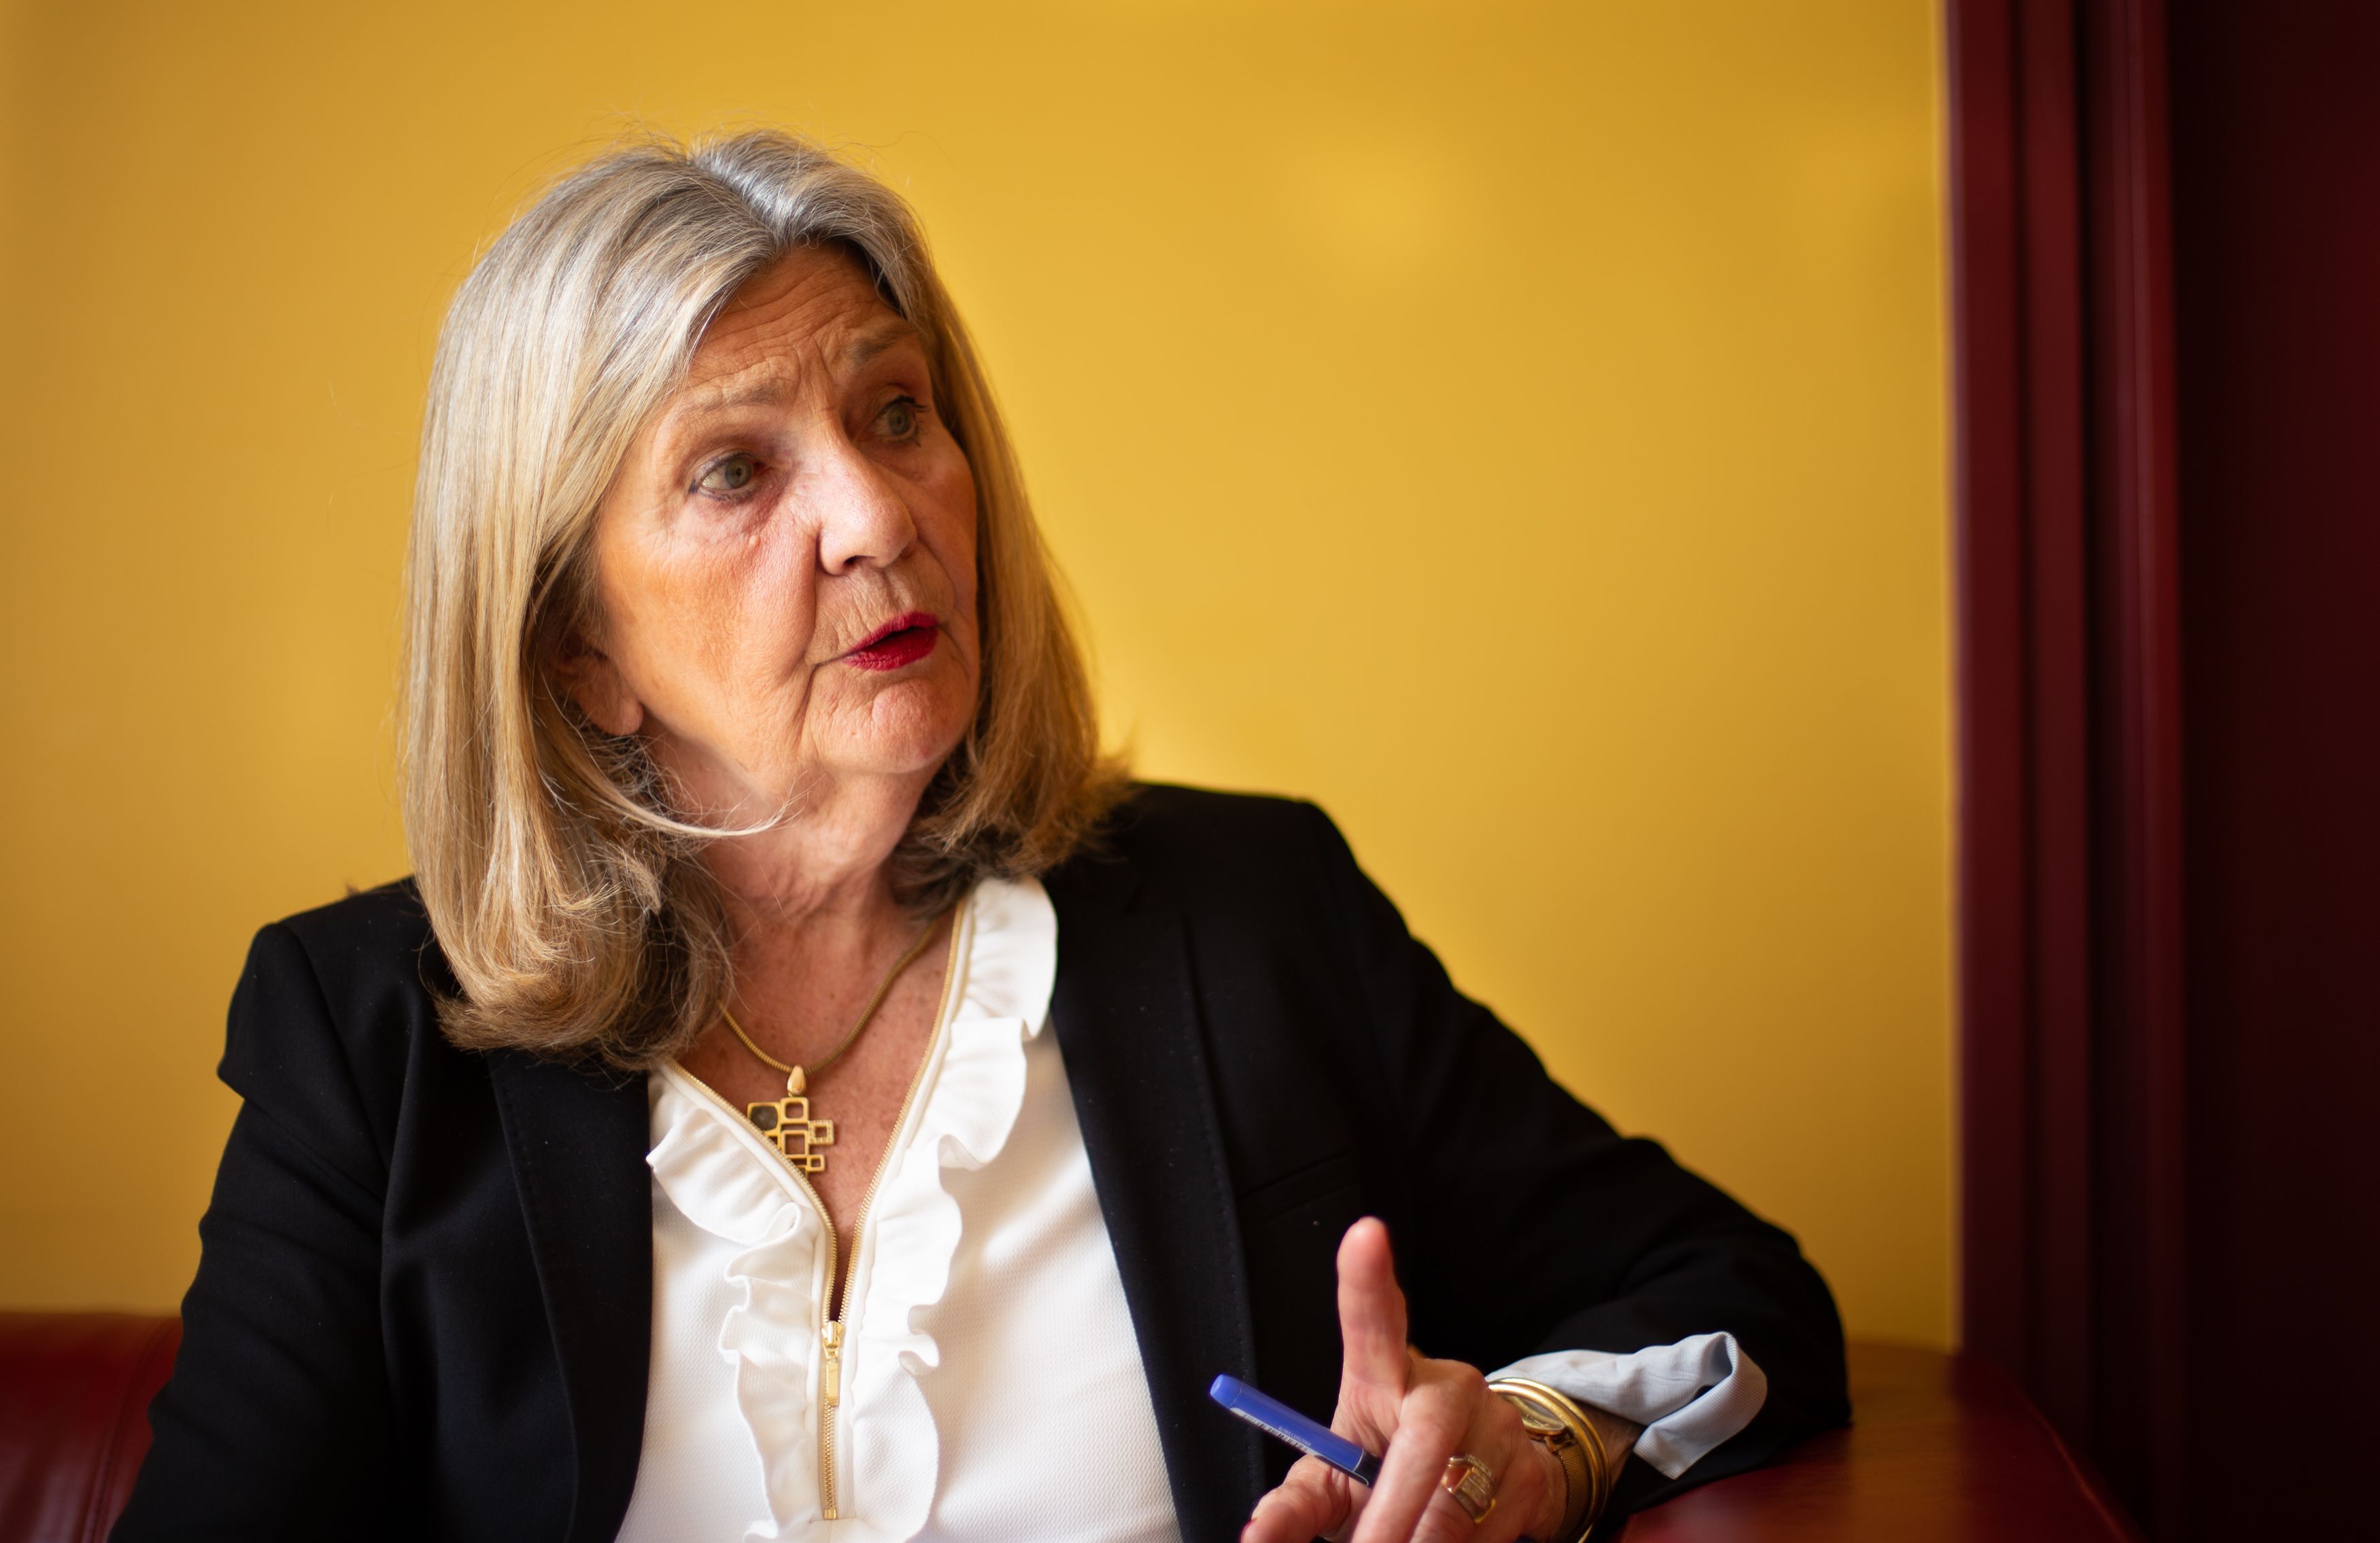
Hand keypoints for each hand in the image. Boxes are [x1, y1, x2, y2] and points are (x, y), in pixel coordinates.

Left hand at [1241, 1218, 1567, 1542]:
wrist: (1486, 1482)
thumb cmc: (1389, 1469)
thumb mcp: (1336, 1480)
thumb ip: (1295, 1506)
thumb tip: (1253, 1538)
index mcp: (1386, 1371)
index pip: (1374, 1318)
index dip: (1368, 1277)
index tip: (1365, 1235)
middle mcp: (1447, 1385)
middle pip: (1425, 1438)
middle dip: (1395, 1508)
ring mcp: (1497, 1425)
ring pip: (1455, 1507)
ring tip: (1404, 1539)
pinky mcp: (1533, 1473)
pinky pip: (1488, 1534)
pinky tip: (1452, 1539)